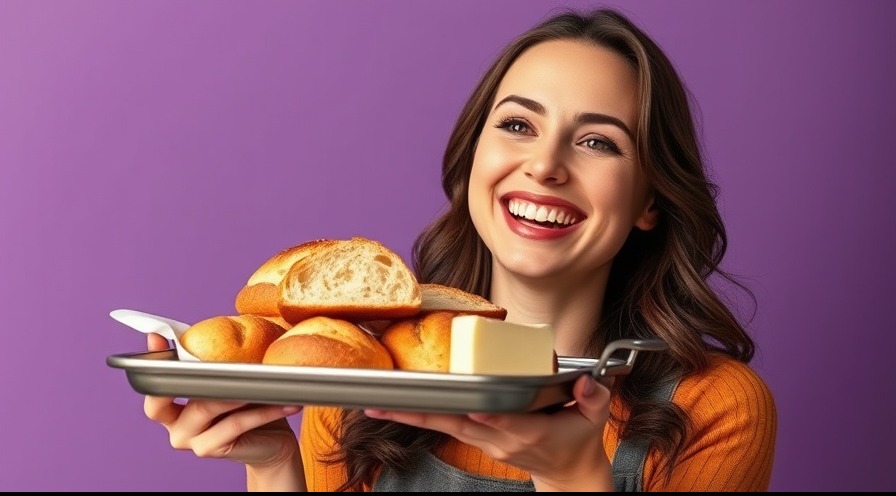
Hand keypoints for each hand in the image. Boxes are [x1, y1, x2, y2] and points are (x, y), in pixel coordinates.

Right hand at [142, 333, 301, 469]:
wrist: (271, 445)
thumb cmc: (250, 408)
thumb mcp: (234, 383)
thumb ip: (219, 363)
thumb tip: (227, 323)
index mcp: (173, 407)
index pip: (154, 383)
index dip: (153, 361)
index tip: (156, 336)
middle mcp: (174, 425)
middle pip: (169, 398)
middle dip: (187, 375)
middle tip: (210, 358)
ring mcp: (190, 440)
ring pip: (207, 406)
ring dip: (239, 389)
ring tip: (264, 377)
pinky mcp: (210, 449)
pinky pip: (236, 423)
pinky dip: (263, 410)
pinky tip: (286, 402)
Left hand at [364, 374, 613, 490]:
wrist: (568, 472)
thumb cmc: (577, 439)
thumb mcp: (594, 418)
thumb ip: (592, 398)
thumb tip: (588, 382)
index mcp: (528, 431)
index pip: (501, 420)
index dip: (484, 414)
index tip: (466, 405)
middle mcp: (501, 438)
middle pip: (457, 423)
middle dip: (421, 414)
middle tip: (384, 404)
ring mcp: (488, 442)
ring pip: (446, 426)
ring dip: (412, 415)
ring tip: (378, 405)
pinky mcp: (480, 440)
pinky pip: (448, 426)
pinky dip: (424, 417)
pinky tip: (400, 408)